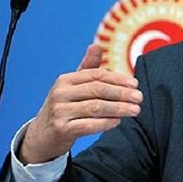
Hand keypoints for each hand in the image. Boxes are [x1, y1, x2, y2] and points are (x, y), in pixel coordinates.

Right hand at [19, 44, 142, 163]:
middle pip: (97, 90)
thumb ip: (87, 68)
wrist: (42, 136)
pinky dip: (104, 123)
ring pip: (95, 107)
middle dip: (121, 93)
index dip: (117, 79)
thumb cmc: (65, 108)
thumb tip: (96, 45)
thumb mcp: (73, 87)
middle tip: (139, 97)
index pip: (96, 75)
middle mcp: (60, 93)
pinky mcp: (61, 129)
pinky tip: (118, 122)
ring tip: (135, 110)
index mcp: (65, 80)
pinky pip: (87, 125)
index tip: (135, 84)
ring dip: (118, 108)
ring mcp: (59, 111)